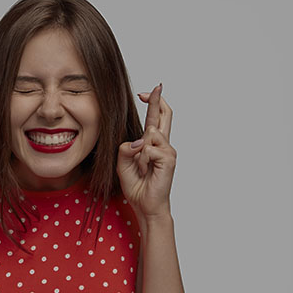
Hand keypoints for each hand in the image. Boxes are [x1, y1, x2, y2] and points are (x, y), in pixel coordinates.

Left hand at [117, 83, 176, 219]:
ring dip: (140, 150)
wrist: (145, 205)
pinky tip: (147, 170)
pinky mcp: (169, 159)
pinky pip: (149, 148)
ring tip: (142, 167)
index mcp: (152, 144)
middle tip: (156, 87)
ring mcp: (168, 151)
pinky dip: (143, 159)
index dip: (153, 103)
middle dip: (158, 100)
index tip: (147, 91)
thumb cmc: (137, 186)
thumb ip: (126, 148)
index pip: (156, 118)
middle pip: (165, 115)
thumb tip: (139, 140)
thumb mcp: (123, 163)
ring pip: (151, 133)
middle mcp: (163, 145)